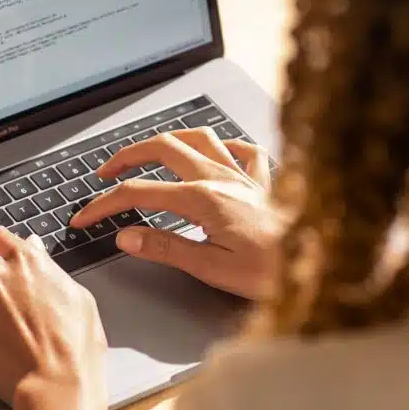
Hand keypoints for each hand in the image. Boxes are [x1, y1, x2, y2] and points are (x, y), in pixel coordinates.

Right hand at [71, 128, 279, 299]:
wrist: (323, 267)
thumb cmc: (274, 273)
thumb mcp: (212, 269)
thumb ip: (166, 248)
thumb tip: (127, 235)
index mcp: (204, 200)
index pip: (139, 194)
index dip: (105, 203)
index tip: (85, 216)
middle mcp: (222, 178)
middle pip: (163, 147)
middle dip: (128, 155)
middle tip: (105, 173)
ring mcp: (244, 175)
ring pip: (199, 136)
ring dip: (168, 139)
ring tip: (149, 151)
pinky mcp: (263, 182)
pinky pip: (241, 148)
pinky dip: (221, 144)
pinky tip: (214, 152)